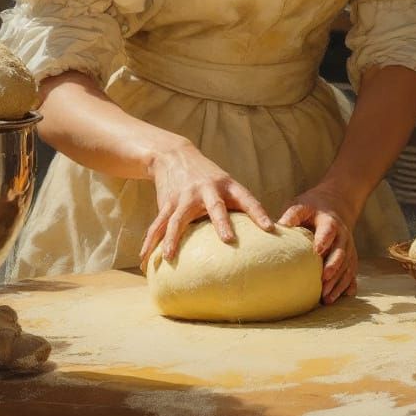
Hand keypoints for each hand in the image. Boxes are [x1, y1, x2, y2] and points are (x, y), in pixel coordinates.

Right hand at [138, 141, 273, 270]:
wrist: (175, 156)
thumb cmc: (208, 179)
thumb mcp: (226, 184)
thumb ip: (237, 207)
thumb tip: (259, 239)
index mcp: (227, 186)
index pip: (247, 199)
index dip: (259, 213)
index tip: (270, 228)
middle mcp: (207, 189)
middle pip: (216, 206)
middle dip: (222, 223)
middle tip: (228, 239)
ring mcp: (184, 196)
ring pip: (178, 219)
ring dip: (173, 238)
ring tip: (169, 257)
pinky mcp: (167, 203)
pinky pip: (158, 224)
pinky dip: (151, 242)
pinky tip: (145, 259)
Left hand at [277, 185, 358, 304]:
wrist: (336, 205)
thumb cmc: (312, 208)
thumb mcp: (302, 205)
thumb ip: (292, 215)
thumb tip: (277, 226)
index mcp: (330, 222)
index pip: (329, 231)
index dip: (324, 240)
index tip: (317, 251)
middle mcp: (343, 236)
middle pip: (341, 253)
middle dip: (333, 267)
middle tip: (322, 281)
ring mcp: (349, 248)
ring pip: (347, 267)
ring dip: (338, 283)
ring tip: (327, 298)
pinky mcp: (351, 258)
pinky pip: (352, 273)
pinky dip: (348, 286)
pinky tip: (342, 297)